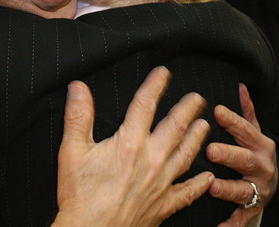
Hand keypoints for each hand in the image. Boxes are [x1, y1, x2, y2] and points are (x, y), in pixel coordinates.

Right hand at [53, 67, 213, 226]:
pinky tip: (207, 177)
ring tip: (205, 125)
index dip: (155, 85)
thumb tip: (79, 88)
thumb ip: (78, 117)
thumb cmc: (80, 195)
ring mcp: (162, 183)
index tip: (163, 73)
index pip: (146, 105)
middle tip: (197, 97)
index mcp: (130, 143)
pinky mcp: (164, 205)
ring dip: (198, 138)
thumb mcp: (71, 151)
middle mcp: (152, 159)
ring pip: (187, 154)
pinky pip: (188, 192)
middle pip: (175, 127)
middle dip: (188, 109)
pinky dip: (199, 184)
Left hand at [207, 83, 276, 226]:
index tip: (216, 111)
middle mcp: (263, 167)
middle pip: (246, 160)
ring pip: (244, 190)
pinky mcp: (252, 209)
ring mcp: (258, 189)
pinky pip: (242, 217)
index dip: (232, 120)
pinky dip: (232, 223)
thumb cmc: (252, 153)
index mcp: (260, 145)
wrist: (268, 187)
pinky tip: (219, 226)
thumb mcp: (253, 133)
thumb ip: (246, 112)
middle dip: (229, 154)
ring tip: (212, 185)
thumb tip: (241, 85)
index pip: (246, 130)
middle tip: (210, 150)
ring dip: (228, 188)